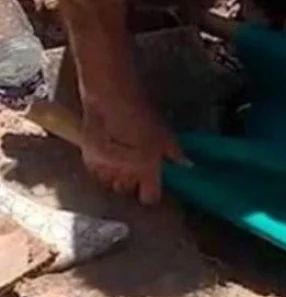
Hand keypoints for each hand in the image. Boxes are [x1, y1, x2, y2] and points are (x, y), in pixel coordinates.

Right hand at [79, 82, 186, 204]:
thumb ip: (175, 153)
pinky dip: (101, 170)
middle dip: (133, 184)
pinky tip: (107, 158)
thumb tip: (186, 165)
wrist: (109, 98)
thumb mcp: (164, 133)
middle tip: (137, 170)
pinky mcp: (88, 160)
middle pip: (127, 192)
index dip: (151, 195)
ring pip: (111, 184)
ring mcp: (105, 168)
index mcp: (147, 170)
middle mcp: (124, 174)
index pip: (149, 198)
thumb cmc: (141, 114)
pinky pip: (96, 174)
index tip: (152, 187)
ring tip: (121, 163)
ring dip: (116, 178)